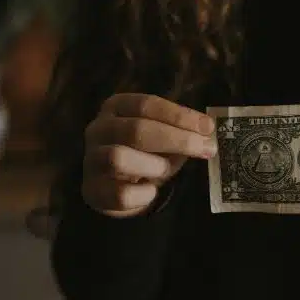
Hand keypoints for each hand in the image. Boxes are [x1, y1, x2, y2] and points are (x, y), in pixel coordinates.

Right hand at [82, 93, 216, 217]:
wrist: (118, 187)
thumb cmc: (145, 153)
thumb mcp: (165, 137)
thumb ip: (182, 131)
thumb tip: (206, 132)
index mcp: (116, 107)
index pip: (146, 104)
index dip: (179, 115)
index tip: (208, 127)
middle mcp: (98, 129)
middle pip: (136, 129)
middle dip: (176, 139)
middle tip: (205, 148)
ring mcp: (91, 160)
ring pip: (119, 158)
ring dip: (153, 165)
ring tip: (166, 171)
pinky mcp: (92, 190)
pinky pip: (120, 194)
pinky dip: (144, 194)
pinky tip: (152, 192)